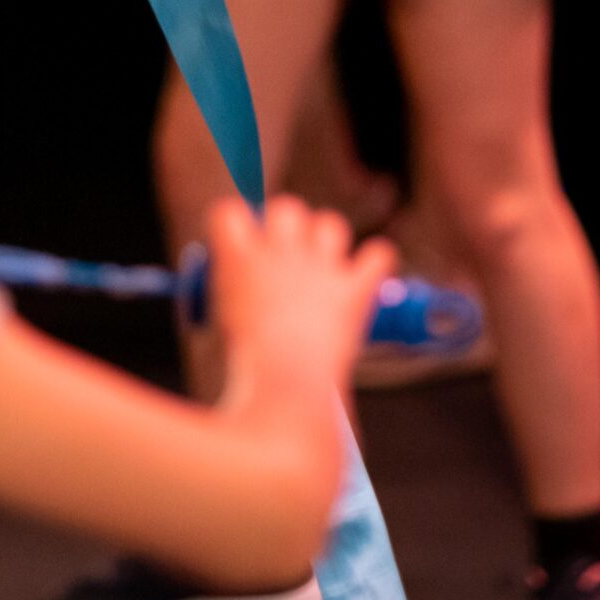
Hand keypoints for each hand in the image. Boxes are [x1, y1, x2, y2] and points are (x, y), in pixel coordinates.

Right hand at [209, 194, 394, 405]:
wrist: (286, 391)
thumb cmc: (248, 370)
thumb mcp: (221, 329)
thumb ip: (229, 302)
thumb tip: (237, 303)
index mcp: (238, 259)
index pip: (230, 212)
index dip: (235, 223)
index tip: (239, 239)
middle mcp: (280, 253)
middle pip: (286, 208)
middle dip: (287, 225)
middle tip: (285, 255)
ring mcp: (320, 269)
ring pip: (330, 224)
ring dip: (327, 241)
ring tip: (323, 268)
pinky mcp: (354, 290)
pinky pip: (377, 254)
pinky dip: (375, 262)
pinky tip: (367, 274)